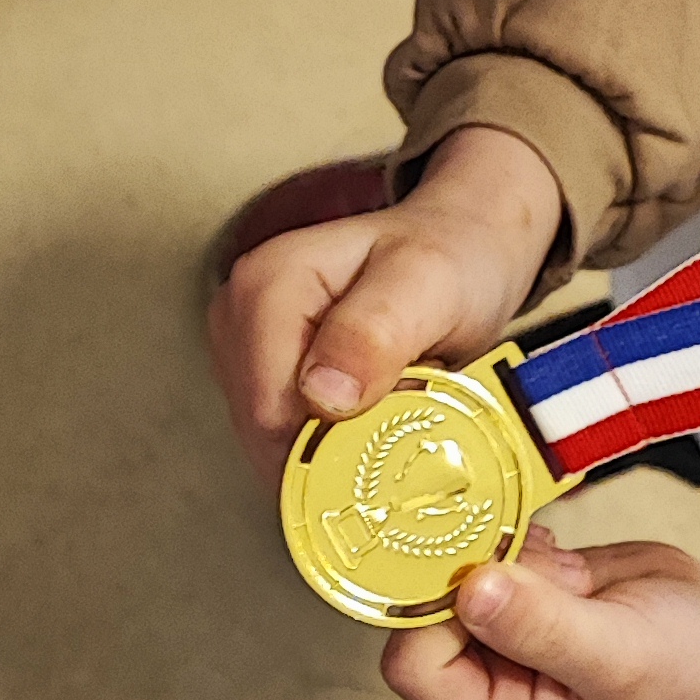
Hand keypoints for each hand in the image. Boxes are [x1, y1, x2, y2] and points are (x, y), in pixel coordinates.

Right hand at [206, 127, 563, 489]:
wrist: (460, 250)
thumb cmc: (449, 259)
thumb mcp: (428, 284)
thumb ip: (375, 332)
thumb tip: (322, 395)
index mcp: (265, 287)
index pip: (270, 414)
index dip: (332, 442)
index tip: (396, 418)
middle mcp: (239, 318)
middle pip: (266, 436)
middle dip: (335, 447)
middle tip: (399, 404)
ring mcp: (243, 352)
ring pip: (275, 447)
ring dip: (337, 448)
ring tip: (387, 401)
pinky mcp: (259, 379)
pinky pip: (287, 441)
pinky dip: (332, 444)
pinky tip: (368, 412)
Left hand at [382, 526, 699, 699]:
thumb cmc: (685, 663)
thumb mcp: (618, 652)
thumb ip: (540, 627)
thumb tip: (468, 589)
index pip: (414, 666)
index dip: (439, 614)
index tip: (489, 573)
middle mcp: (483, 681)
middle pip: (421, 612)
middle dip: (473, 574)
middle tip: (539, 566)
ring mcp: (496, 632)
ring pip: (450, 570)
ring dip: (502, 550)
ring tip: (567, 573)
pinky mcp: (515, 588)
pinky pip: (483, 546)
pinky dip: (519, 535)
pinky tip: (566, 556)